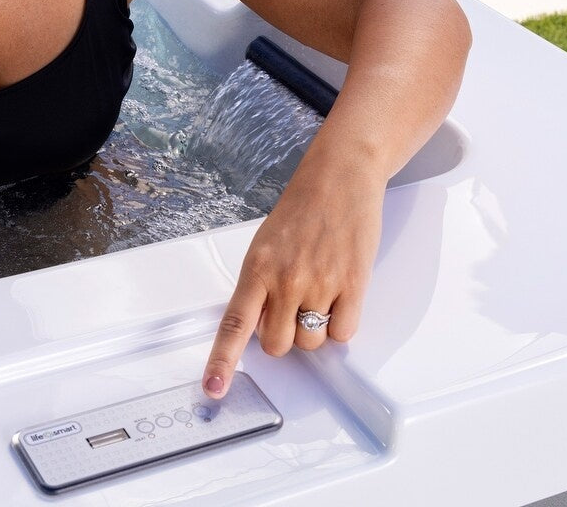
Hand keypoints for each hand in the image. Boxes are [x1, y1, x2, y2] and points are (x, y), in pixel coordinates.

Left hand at [201, 166, 384, 397]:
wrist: (339, 177)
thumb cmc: (301, 209)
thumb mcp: (266, 244)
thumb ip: (261, 285)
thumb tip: (261, 323)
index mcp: (256, 268)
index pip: (234, 324)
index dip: (222, 360)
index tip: (213, 388)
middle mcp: (285, 280)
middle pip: (277, 345)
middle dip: (283, 336)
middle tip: (292, 309)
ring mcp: (320, 283)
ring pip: (311, 342)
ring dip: (314, 329)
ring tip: (319, 292)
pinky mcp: (353, 285)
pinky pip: (343, 332)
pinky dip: (341, 322)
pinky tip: (340, 294)